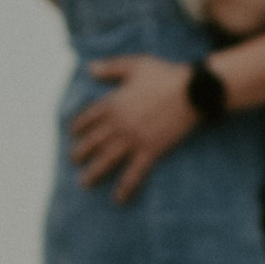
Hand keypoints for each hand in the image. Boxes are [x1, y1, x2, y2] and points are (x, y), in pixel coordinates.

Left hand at [65, 54, 196, 202]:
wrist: (192, 91)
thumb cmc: (165, 75)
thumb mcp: (135, 65)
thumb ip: (111, 67)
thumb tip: (90, 68)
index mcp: (114, 103)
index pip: (89, 118)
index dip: (78, 126)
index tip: (72, 134)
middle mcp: (120, 123)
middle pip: (93, 141)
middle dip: (80, 152)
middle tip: (74, 161)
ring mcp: (134, 139)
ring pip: (107, 159)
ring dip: (94, 172)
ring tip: (84, 183)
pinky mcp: (151, 150)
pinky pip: (134, 172)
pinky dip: (125, 186)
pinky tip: (118, 198)